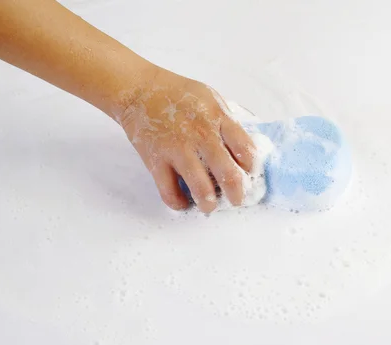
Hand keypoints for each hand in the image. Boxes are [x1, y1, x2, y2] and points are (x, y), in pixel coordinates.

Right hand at [116, 67, 254, 211]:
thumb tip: (250, 141)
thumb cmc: (179, 94)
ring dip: (209, 204)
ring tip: (210, 206)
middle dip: (237, 194)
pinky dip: (178, 203)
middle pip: (228, 173)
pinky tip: (183, 202)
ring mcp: (178, 150)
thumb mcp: (212, 98)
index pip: (245, 149)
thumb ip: (229, 120)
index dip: (251, 166)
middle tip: (237, 200)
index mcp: (218, 118)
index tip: (249, 174)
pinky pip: (169, 192)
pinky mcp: (156, 161)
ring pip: (200, 188)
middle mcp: (201, 135)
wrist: (139, 90)